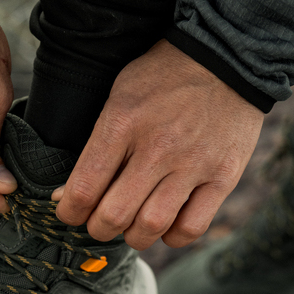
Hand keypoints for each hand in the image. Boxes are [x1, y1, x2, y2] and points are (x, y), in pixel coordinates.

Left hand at [53, 39, 263, 249]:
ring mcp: (193, 165)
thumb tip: (67, 195)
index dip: (69, 212)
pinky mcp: (223, 177)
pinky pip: (192, 228)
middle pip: (114, 216)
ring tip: (131, 226)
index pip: (84, 189)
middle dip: (97, 228)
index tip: (70, 211)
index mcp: (123, 123)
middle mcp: (157, 148)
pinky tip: (166, 224)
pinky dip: (172, 236)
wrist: (227, 57)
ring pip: (151, 227)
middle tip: (100, 222)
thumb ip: (95, 146)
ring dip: (133, 236)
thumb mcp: (119, 96)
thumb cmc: (163, 77)